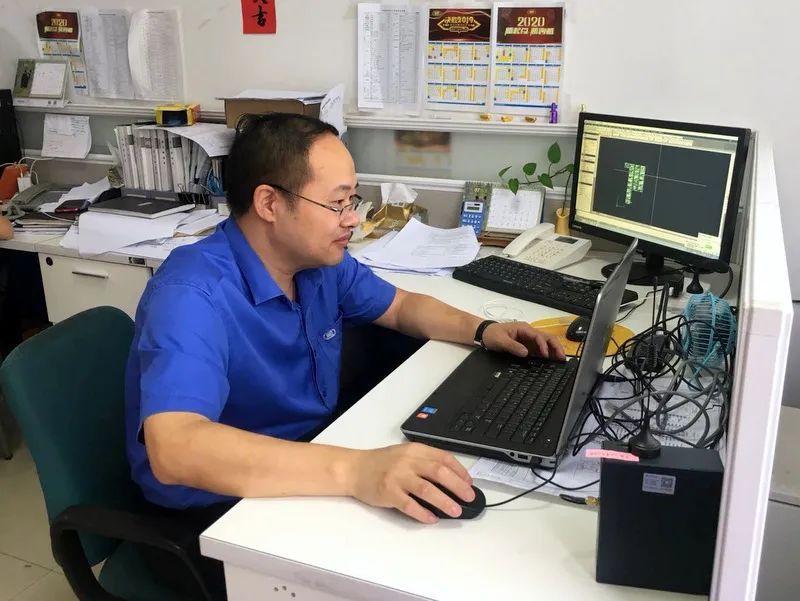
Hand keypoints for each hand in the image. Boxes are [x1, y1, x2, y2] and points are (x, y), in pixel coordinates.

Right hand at [346, 443, 473, 522]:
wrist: (354, 468)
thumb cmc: (381, 463)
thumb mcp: (405, 454)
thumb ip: (425, 462)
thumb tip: (452, 479)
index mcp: (415, 450)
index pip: (444, 457)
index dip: (460, 471)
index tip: (469, 482)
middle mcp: (407, 461)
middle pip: (439, 472)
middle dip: (458, 486)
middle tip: (469, 497)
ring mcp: (397, 477)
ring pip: (427, 489)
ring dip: (444, 501)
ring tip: (456, 510)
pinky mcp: (388, 493)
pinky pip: (409, 505)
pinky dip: (422, 513)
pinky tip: (432, 518)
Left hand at [482, 321, 565, 360]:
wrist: (484, 334)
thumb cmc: (492, 334)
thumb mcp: (500, 340)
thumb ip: (513, 346)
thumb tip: (525, 353)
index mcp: (523, 328)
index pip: (538, 336)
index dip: (544, 345)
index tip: (546, 355)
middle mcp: (529, 333)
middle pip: (547, 338)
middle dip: (555, 346)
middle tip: (562, 358)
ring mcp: (529, 340)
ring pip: (545, 343)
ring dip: (553, 350)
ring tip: (560, 360)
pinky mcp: (527, 346)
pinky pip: (539, 350)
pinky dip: (546, 355)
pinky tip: (551, 362)